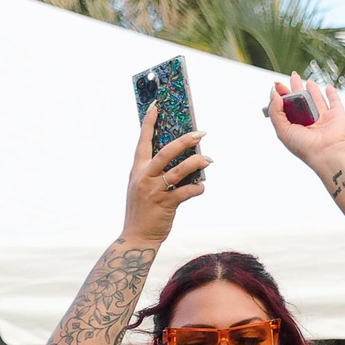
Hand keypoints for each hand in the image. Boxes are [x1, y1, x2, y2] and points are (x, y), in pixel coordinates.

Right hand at [121, 102, 207, 246]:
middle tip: (200, 134)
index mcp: (137, 171)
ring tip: (208, 160)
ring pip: (179, 170)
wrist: (136, 238)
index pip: (142, 142)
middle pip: (165, 152)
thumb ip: (154, 173)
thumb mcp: (141, 188)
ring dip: (196, 163)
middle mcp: (144, 178)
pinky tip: (201, 187)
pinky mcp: (166, 205)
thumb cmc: (143, 212)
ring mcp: (155, 191)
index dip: (149, 123)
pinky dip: (197, 188)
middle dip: (184, 141)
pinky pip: (186, 192)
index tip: (156, 106)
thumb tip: (181, 160)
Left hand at [269, 77, 344, 164]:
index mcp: (295, 126)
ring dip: (313, 90)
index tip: (277, 84)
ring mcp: (323, 118)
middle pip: (302, 101)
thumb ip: (275, 112)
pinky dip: (332, 94)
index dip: (282, 96)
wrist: (326, 152)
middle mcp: (309, 122)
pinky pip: (335, 102)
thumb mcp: (282, 130)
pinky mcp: (337, 114)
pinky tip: (328, 88)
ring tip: (308, 81)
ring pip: (317, 100)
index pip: (287, 108)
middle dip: (297, 88)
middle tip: (294, 76)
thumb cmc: (304, 145)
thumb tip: (273, 93)